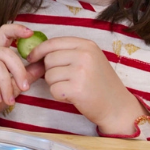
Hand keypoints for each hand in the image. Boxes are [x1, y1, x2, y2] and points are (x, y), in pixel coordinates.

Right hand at [0, 24, 44, 124]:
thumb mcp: (13, 88)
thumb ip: (25, 76)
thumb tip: (42, 65)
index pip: (4, 33)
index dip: (17, 29)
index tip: (30, 33)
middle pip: (5, 52)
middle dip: (19, 71)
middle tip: (25, 88)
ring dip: (6, 85)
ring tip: (9, 100)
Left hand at [26, 37, 148, 135]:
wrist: (118, 107)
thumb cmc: (100, 84)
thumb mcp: (89, 60)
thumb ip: (67, 53)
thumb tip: (35, 54)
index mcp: (87, 45)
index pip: (53, 42)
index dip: (39, 50)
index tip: (32, 58)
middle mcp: (84, 55)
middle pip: (48, 59)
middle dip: (51, 71)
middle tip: (66, 80)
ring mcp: (81, 71)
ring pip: (49, 75)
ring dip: (55, 84)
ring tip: (72, 88)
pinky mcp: (77, 89)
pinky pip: (53, 90)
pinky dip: (59, 96)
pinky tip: (73, 96)